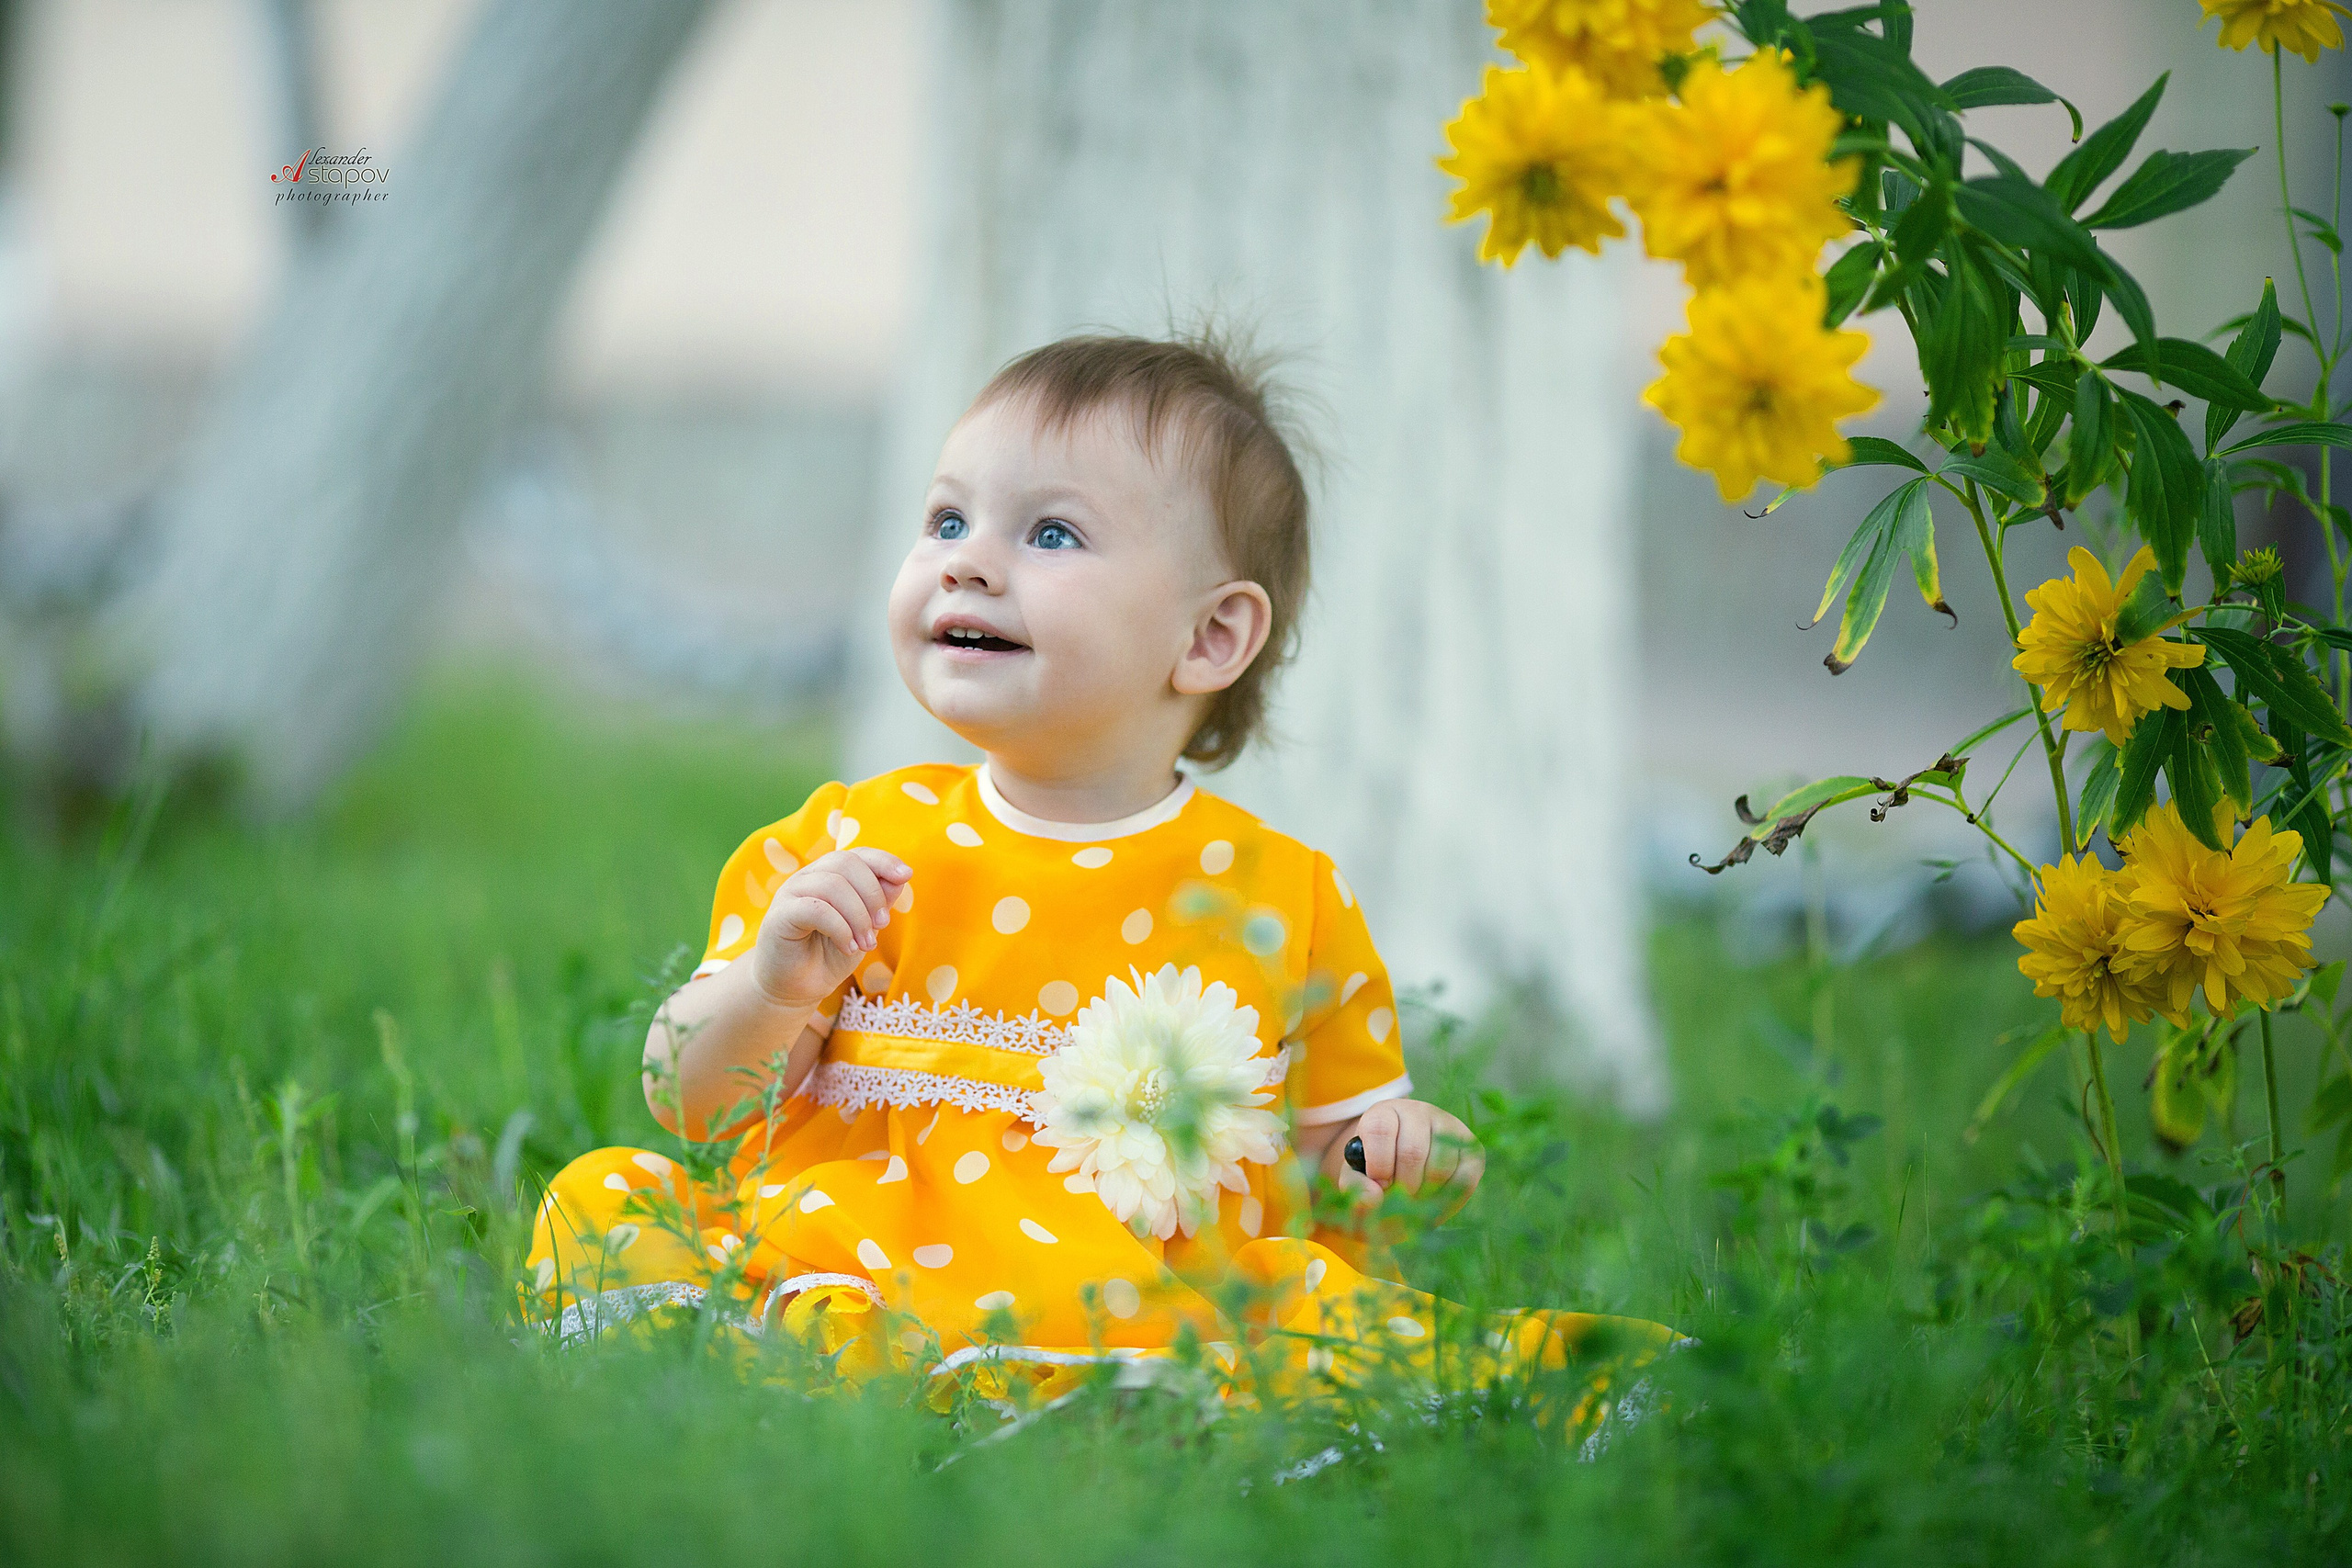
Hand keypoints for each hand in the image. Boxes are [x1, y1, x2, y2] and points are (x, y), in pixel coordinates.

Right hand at [747, 848, 910, 1009]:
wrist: (795, 988)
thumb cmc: (829, 954)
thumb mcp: (864, 926)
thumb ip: (879, 900)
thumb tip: (901, 876)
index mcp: (828, 875)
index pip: (857, 854)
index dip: (883, 860)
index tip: (905, 876)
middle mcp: (808, 877)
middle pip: (845, 862)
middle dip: (872, 894)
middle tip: (883, 925)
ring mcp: (790, 893)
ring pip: (832, 885)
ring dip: (858, 916)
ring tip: (866, 943)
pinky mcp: (780, 916)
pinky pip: (815, 909)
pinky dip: (840, 928)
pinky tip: (848, 947)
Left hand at [1318, 1097, 1483, 1219]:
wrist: (1403, 1180)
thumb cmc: (1374, 1179)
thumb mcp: (1354, 1182)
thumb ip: (1354, 1188)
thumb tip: (1373, 1199)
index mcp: (1383, 1112)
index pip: (1380, 1129)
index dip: (1379, 1165)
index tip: (1379, 1185)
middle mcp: (1417, 1111)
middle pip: (1412, 1152)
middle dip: (1403, 1187)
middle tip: (1398, 1199)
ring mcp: (1448, 1126)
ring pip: (1439, 1167)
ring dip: (1425, 1195)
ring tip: (1414, 1200)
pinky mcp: (1471, 1148)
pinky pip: (1464, 1179)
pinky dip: (1447, 1199)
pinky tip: (1433, 1201)